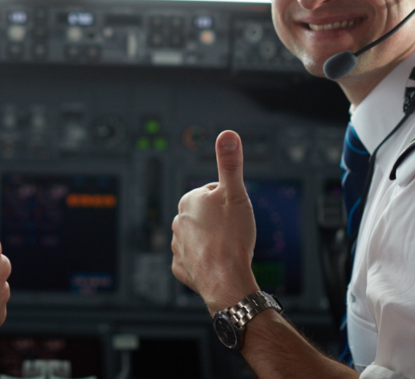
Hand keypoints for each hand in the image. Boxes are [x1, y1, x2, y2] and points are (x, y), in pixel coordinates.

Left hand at [171, 130, 258, 313]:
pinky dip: (207, 261)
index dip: (230, 202)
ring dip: (214, 241)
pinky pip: (196, 260)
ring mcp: (178, 245)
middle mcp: (179, 220)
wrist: (226, 280)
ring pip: (202, 237)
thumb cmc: (231, 237)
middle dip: (222, 221)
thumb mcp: (235, 193)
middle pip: (208, 215)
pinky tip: (217, 263)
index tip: (235, 213)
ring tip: (227, 249)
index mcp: (189, 199)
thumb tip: (227, 135)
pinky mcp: (181, 267)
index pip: (215, 193)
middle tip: (234, 232)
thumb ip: (230, 163)